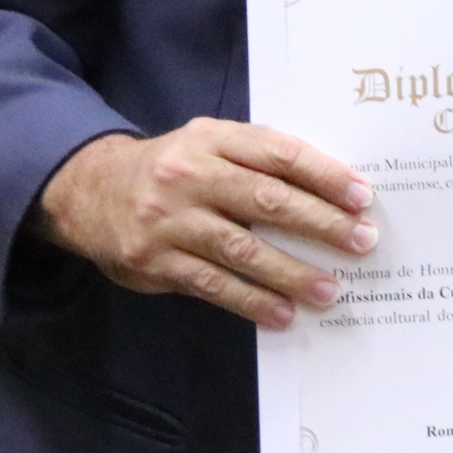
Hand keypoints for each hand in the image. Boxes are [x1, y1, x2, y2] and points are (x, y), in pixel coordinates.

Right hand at [33, 117, 376, 327]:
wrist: (90, 191)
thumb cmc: (174, 168)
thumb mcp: (209, 144)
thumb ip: (258, 158)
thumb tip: (330, 191)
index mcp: (212, 139)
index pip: (278, 153)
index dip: (324, 175)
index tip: (362, 196)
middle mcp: (189, 175)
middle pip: (266, 200)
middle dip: (320, 223)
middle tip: (362, 242)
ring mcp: (170, 221)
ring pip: (241, 249)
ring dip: (291, 273)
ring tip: (329, 290)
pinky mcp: (155, 262)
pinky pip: (211, 285)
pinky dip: (250, 301)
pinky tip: (281, 314)